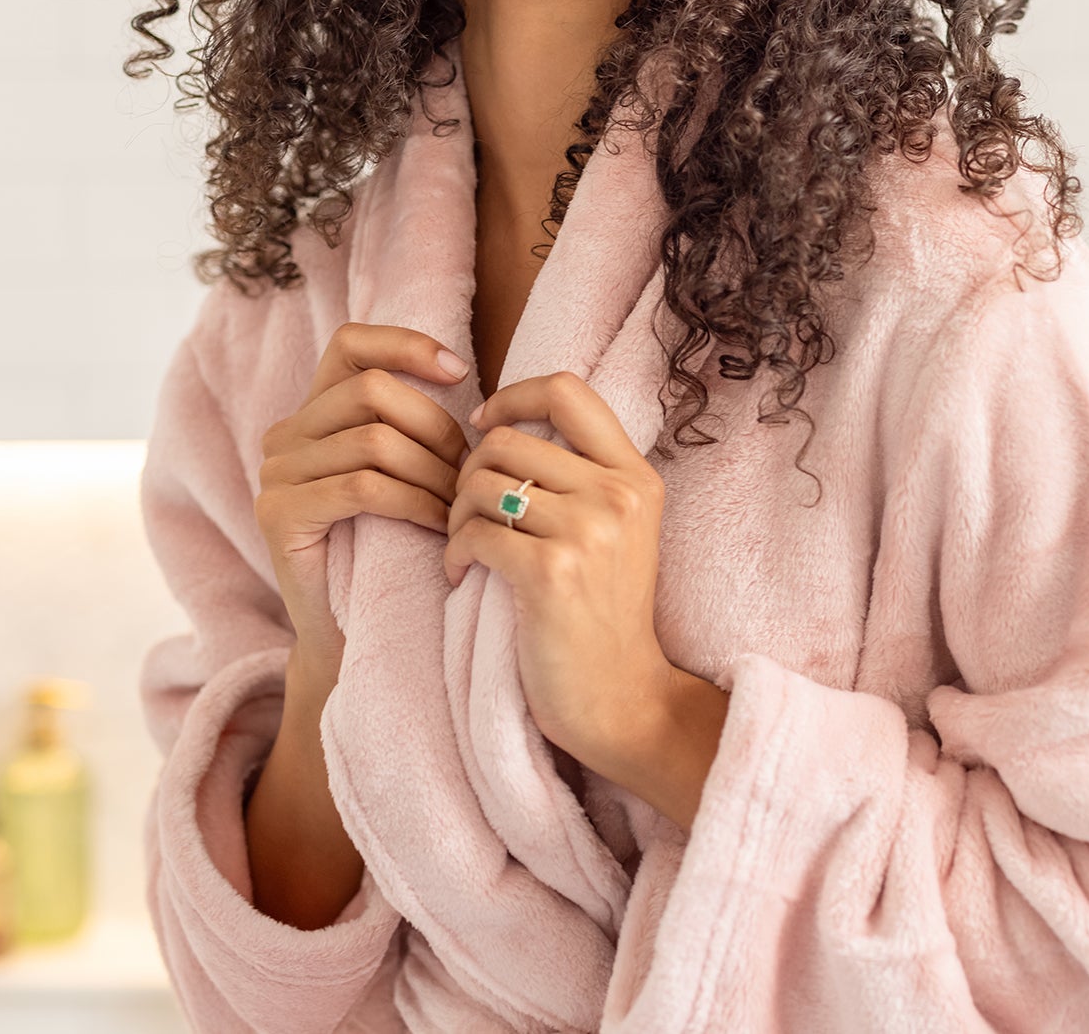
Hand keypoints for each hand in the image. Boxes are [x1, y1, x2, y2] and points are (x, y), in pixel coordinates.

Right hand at [254, 324, 472, 670]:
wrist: (355, 634)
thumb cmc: (395, 546)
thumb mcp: (407, 470)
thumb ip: (415, 422)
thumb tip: (462, 369)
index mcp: (313, 412)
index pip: (351, 344)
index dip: (406, 345)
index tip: (460, 371)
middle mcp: (284, 435)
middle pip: (371, 390)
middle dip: (435, 426)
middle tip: (471, 469)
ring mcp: (275, 474)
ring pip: (372, 440)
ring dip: (433, 471)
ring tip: (461, 503)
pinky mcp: (278, 515)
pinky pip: (361, 487)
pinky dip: (414, 501)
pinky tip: (440, 524)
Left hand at [445, 371, 675, 766]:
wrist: (622, 698)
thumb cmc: (603, 613)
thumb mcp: (616, 529)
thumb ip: (579, 474)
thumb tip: (500, 424)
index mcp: (635, 475)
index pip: (566, 390)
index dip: (512, 396)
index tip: (485, 425)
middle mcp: (618, 494)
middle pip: (506, 440)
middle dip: (467, 472)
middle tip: (465, 511)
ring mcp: (589, 532)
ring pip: (481, 484)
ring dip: (455, 515)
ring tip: (463, 546)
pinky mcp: (552, 573)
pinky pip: (473, 533)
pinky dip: (453, 552)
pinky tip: (459, 574)